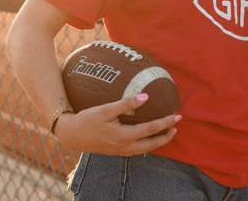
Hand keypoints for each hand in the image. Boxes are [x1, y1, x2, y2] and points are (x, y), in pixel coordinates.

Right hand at [54, 93, 180, 155]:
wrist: (71, 135)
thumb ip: (126, 103)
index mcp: (124, 136)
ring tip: (166, 133)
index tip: (177, 116)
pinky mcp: (116, 151)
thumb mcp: (106, 108)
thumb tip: (145, 96)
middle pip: (152, 144)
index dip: (166, 123)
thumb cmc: (87, 119)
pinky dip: (146, 144)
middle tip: (177, 127)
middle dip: (166, 136)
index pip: (151, 130)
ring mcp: (120, 151)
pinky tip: (147, 137)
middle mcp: (124, 146)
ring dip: (157, 141)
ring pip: (145, 149)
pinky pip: (137, 150)